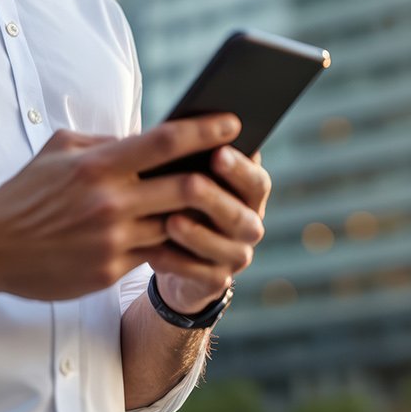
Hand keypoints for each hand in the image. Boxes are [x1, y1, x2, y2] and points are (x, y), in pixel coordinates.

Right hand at [0, 115, 246, 302]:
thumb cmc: (26, 192)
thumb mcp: (60, 149)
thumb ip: (105, 141)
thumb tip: (146, 137)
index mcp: (98, 164)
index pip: (165, 142)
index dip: (205, 130)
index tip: (233, 121)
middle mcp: (110, 202)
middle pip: (185, 188)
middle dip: (217, 178)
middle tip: (238, 169)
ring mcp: (112, 240)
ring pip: (176, 226)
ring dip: (199, 216)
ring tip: (221, 203)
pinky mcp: (110, 270)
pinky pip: (156, 255)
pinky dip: (175, 245)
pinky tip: (190, 238)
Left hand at [151, 144, 270, 315]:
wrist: (173, 250)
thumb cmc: (177, 197)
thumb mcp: (184, 174)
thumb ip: (190, 158)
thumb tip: (174, 130)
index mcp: (247, 193)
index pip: (256, 180)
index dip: (240, 168)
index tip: (217, 151)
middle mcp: (249, 224)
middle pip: (242, 215)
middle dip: (215, 198)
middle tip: (191, 183)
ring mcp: (236, 255)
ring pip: (227, 248)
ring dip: (198, 234)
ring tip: (171, 221)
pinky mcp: (216, 281)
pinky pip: (202, 276)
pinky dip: (178, 263)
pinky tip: (154, 251)